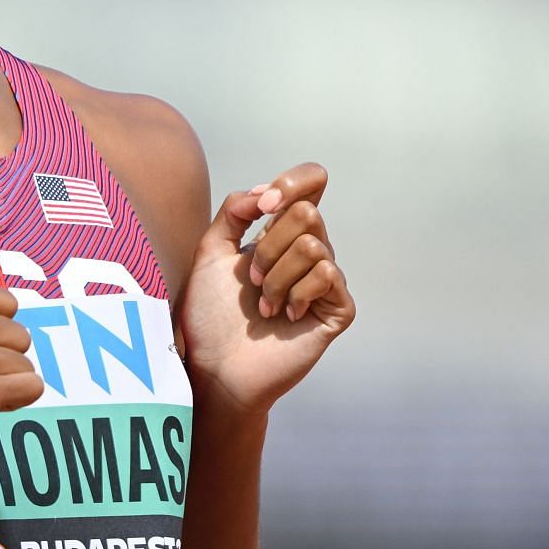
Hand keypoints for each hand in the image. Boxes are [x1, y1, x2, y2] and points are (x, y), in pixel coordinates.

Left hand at [177, 161, 355, 418]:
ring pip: (313, 246)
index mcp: (281, 233)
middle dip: (267, 246)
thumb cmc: (210, 315)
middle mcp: (308, 251)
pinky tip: (284, 315)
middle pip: (308, 212)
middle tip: (251, 279)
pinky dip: (295, 292)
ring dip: (275, 276)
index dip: (294, 182)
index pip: (311, 183)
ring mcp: (325, 281)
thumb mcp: (210, 252)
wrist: (215, 366)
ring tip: (263, 304)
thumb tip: (265, 190)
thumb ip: (234, 211)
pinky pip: (327, 274)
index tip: (263, 203)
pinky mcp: (337, 309)